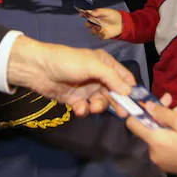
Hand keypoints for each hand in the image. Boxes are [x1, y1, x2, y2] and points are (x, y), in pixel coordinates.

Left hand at [6, 35, 133, 115]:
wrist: (38, 69)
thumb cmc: (68, 61)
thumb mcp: (93, 65)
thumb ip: (112, 78)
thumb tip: (129, 92)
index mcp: (105, 64)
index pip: (125, 78)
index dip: (131, 90)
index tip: (138, 104)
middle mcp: (98, 77)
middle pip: (115, 93)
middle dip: (118, 103)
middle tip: (123, 114)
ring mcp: (87, 89)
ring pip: (101, 103)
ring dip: (99, 106)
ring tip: (92, 107)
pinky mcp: (76, 100)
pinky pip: (86, 108)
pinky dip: (84, 110)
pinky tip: (78, 108)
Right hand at [84, 7, 122, 39]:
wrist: (121, 23)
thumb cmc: (113, 15)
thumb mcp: (106, 11)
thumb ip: (98, 12)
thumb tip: (90, 13)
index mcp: (95, 16)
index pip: (87, 15)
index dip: (83, 14)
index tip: (81, 14)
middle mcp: (95, 23)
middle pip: (87, 24)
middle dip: (88, 23)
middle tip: (92, 21)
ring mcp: (99, 29)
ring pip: (92, 31)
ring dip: (94, 29)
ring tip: (99, 26)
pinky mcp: (103, 35)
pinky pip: (99, 36)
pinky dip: (101, 33)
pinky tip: (104, 30)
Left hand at [125, 101, 176, 176]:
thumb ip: (162, 113)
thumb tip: (146, 106)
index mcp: (153, 141)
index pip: (133, 124)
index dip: (139, 111)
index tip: (150, 103)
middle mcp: (153, 153)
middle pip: (152, 128)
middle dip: (166, 113)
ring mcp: (162, 161)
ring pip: (163, 135)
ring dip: (174, 121)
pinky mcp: (172, 164)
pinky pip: (169, 144)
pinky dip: (176, 133)